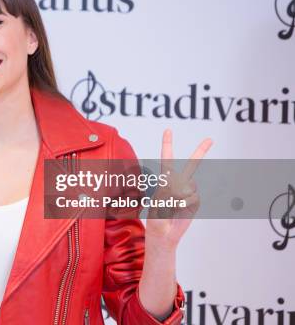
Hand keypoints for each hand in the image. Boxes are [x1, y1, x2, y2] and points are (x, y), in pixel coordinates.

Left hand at [145, 129, 211, 250]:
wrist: (164, 235)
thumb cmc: (156, 219)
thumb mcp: (157, 203)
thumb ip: (169, 192)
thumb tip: (182, 186)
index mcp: (164, 180)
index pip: (166, 159)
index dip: (167, 145)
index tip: (168, 131)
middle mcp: (178, 183)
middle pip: (190, 165)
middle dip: (201, 151)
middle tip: (210, 139)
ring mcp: (188, 192)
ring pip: (189, 186)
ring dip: (180, 196)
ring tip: (172, 206)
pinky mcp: (195, 201)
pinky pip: (194, 197)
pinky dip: (186, 203)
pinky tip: (181, 209)